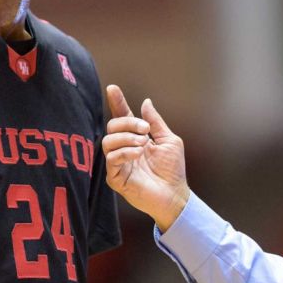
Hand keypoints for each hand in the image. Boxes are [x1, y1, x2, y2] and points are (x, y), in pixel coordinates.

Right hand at [103, 85, 189, 230]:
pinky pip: (111, 159)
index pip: (122, 117)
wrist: (175, 194)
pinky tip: (138, 154)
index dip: (117, 103)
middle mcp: (124, 149)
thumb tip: (146, 102)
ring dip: (127, 138)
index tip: (113, 88)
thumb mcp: (169, 140)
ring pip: (107, 141)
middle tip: (145, 130)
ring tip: (143, 144)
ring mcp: (118, 163)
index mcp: (135, 138)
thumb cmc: (173, 171)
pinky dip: (125, 152)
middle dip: (128, 122)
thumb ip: (156, 121)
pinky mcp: (115, 178)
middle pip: (112, 126)